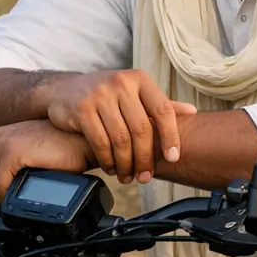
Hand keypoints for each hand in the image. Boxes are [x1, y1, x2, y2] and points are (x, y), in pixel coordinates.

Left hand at [0, 120, 92, 200]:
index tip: (4, 194)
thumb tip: (4, 188)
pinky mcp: (14, 152)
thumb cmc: (64, 147)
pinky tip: (21, 195)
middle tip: (11, 200)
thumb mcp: (31, 152)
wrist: (81, 140)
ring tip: (17, 199)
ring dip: (1, 195)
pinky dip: (7, 194)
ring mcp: (4, 143)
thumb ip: (14, 163)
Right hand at [43, 70, 195, 184]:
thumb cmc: (107, 96)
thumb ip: (161, 104)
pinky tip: (110, 168)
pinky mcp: (82, 108)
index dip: (171, 137)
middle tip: (145, 177)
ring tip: (127, 176)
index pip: (163, 110)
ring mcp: (99, 94)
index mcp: (139, 80)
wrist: (64, 90)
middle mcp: (121, 83)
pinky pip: (100, 142)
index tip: (173, 158)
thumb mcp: (134, 94)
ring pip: (121, 139)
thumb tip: (193, 112)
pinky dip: (108, 160)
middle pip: (141, 129)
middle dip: (145, 158)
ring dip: (126, 164)